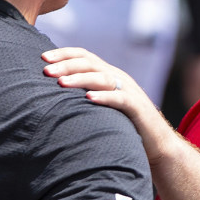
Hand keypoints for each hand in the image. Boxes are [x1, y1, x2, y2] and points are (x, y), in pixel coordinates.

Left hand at [42, 47, 175, 164]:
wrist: (157, 145)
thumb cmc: (123, 127)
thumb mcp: (101, 107)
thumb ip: (83, 97)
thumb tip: (51, 97)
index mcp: (107, 75)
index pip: (84, 56)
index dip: (63, 54)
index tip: (42, 58)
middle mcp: (118, 78)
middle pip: (89, 63)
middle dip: (66, 65)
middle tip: (45, 70)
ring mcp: (129, 92)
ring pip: (102, 78)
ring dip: (80, 79)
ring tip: (61, 83)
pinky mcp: (137, 108)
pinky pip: (120, 99)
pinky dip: (104, 97)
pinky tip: (89, 98)